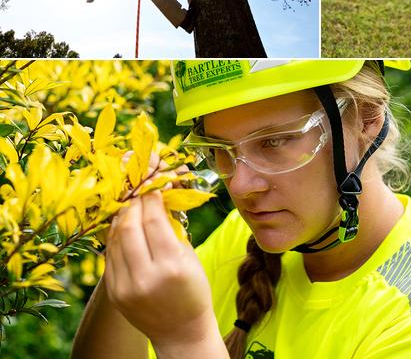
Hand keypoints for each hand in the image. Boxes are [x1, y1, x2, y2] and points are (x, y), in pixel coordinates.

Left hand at [104, 191, 216, 349]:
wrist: (180, 332)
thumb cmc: (193, 291)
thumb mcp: (191, 258)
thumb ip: (172, 230)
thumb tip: (158, 200)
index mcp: (171, 266)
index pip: (154, 221)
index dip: (152, 198)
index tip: (155, 186)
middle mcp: (146, 277)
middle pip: (130, 226)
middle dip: (134, 204)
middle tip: (140, 192)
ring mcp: (125, 287)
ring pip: (115, 239)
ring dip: (122, 218)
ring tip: (131, 206)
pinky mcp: (114, 293)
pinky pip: (110, 256)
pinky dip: (116, 237)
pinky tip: (124, 228)